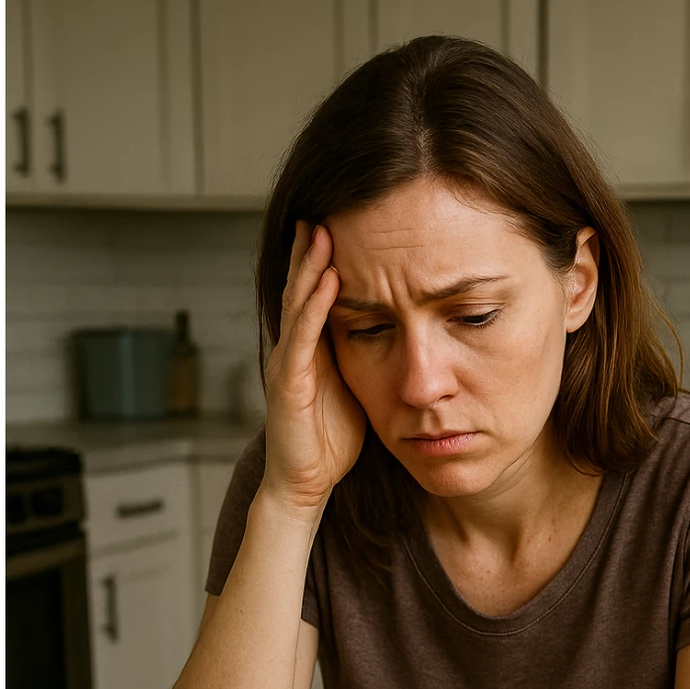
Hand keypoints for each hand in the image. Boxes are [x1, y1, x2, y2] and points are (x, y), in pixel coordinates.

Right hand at [261, 221, 366, 512]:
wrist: (305, 483)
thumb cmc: (332, 438)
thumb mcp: (358, 385)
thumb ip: (368, 355)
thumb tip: (400, 331)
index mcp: (312, 346)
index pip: (318, 291)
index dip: (325, 257)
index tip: (344, 220)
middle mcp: (295, 347)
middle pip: (303, 286)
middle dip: (312, 247)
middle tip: (326, 205)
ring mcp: (288, 362)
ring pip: (299, 302)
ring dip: (310, 264)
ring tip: (322, 228)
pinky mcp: (289, 383)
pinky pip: (302, 337)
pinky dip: (315, 306)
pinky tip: (328, 279)